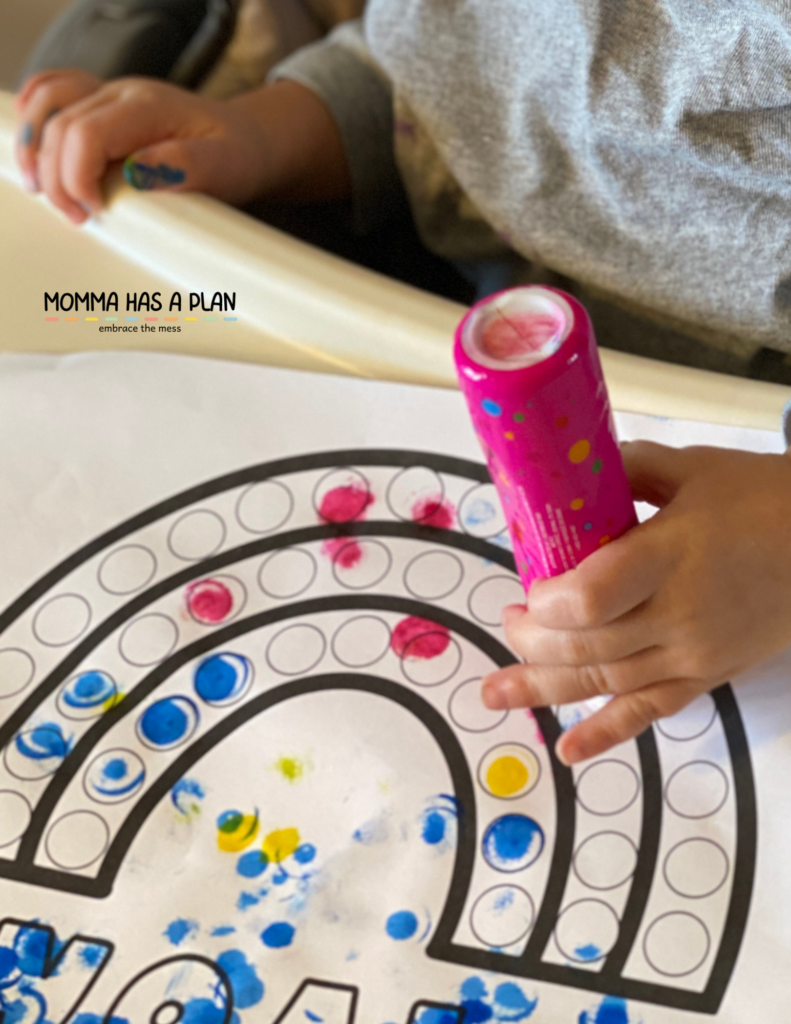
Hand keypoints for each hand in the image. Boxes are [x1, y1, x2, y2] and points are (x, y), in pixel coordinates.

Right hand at [15, 73, 349, 224]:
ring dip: (38, 152)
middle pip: (60, 127)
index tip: (94, 213)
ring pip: (50, 110)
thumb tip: (136, 174)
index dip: (78, 177)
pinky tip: (37, 153)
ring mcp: (109, 97)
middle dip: (58, 179)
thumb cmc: (238, 156)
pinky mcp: (105, 110)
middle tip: (80, 218)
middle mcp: (121, 94)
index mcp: (147, 106)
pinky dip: (38, 122)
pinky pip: (56, 98)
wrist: (249, 142)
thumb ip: (183, 167)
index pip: (86, 133)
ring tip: (48, 195)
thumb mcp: (225, 166)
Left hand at [482, 441, 790, 763]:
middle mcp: (678, 615)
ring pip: (605, 683)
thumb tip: (572, 471)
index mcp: (670, 556)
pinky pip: (651, 713)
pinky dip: (607, 733)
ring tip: (495, 693)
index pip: (592, 598)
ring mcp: (692, 655)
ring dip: (543, 690)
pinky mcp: (706, 677)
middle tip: (511, 623)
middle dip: (533, 643)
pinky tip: (569, 750)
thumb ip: (628, 469)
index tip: (529, 589)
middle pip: (587, 646)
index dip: (548, 603)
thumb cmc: (764, 500)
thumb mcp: (693, 469)